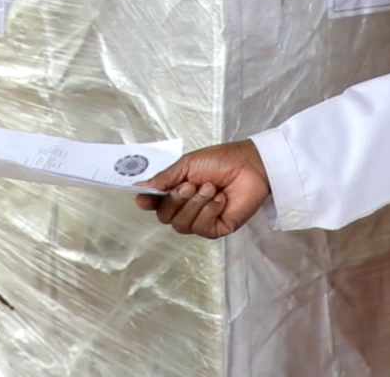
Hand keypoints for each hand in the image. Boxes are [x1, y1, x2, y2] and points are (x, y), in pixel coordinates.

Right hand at [133, 140, 271, 239]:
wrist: (250, 165)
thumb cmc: (221, 160)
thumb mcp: (187, 164)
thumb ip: (164, 179)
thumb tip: (139, 189)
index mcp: (177, 191)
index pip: (155, 204)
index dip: (148, 202)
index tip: (145, 199)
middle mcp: (186, 208)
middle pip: (165, 217)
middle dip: (176, 200)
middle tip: (191, 185)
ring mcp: (201, 220)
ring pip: (182, 224)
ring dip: (195, 204)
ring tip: (210, 188)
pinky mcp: (217, 229)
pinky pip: (202, 228)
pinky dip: (210, 211)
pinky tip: (220, 199)